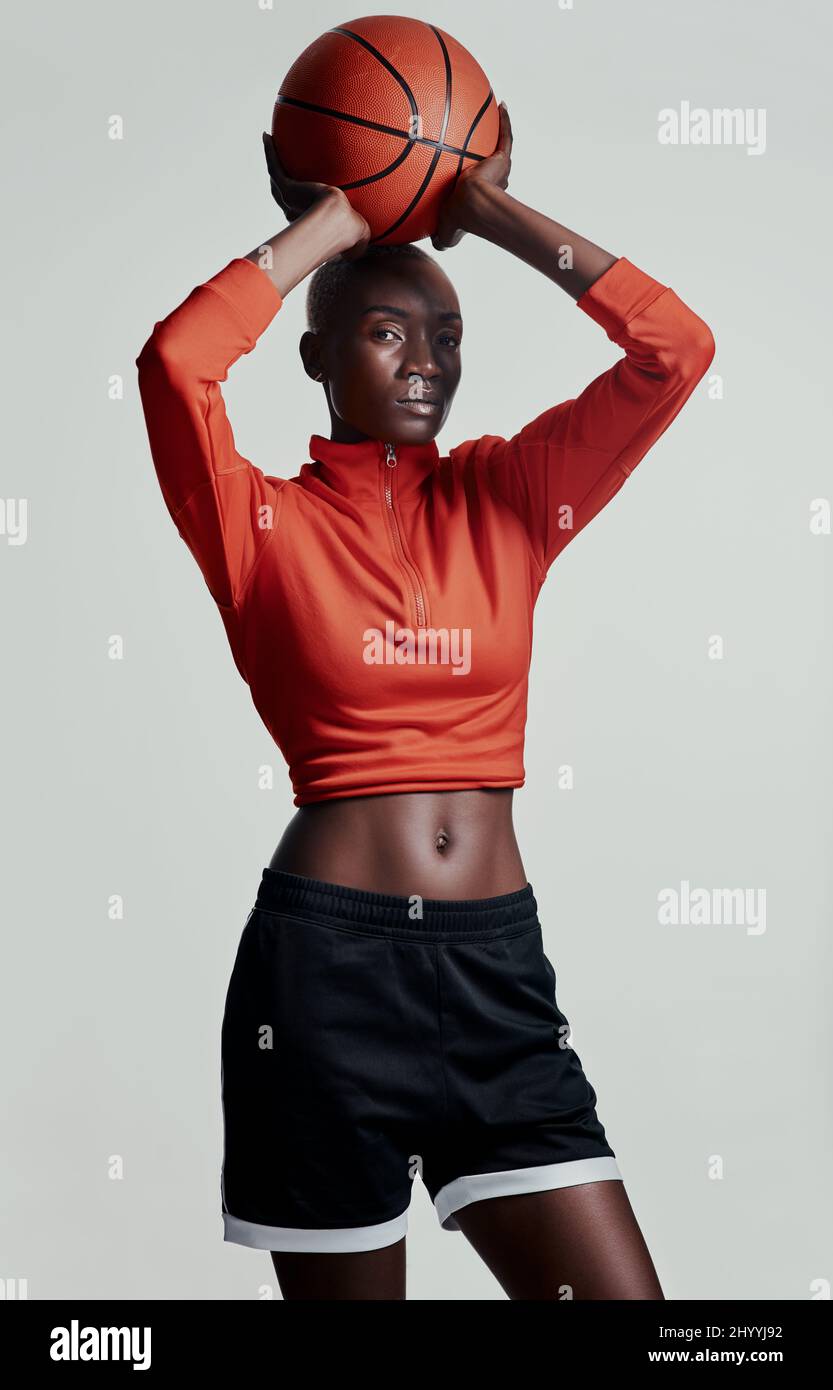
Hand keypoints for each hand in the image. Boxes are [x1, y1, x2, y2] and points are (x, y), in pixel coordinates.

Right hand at [261, 132, 370, 260]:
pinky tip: (267, 135)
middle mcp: (295, 212)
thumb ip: (363, 234)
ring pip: (276, 178)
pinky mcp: (287, 189)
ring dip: (272, 160)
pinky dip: (269, 152)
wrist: (339, 224)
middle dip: (281, 183)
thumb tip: (371, 237)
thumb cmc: (351, 233)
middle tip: (280, 170)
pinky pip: (275, 166)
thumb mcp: (361, 233)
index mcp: (310, 224)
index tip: (302, 201)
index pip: (301, 213)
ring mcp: (289, 200)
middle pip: (283, 195)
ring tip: (269, 143)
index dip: (299, 207)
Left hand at [430, 100, 512, 251]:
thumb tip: (434, 245)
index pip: (481, 186)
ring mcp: (499, 169)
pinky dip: (505, 121)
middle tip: (481, 141)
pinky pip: (505, 135)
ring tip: (494, 114)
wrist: (472, 204)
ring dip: (500, 130)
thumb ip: (440, 238)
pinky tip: (501, 105)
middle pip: (492, 165)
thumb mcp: (446, 233)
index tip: (470, 173)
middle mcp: (494, 182)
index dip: (477, 181)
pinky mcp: (502, 159)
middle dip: (489, 156)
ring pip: (501, 147)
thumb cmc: (459, 219)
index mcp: (482, 197)